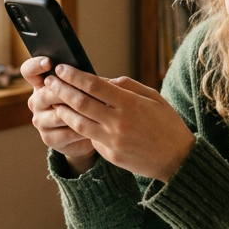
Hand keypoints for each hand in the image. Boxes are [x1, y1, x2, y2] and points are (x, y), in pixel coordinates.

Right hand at [20, 57, 95, 171]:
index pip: (29, 71)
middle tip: (83, 91)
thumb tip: (94, 76)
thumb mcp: (84, 88)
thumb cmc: (87, 103)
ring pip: (58, 115)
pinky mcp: (49, 139)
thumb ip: (82, 79)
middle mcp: (36, 102)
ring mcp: (40, 121)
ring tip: (96, 110)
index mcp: (41, 84)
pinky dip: (82, 129)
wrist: (88, 133)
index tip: (49, 62)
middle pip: (44, 94)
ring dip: (77, 112)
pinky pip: (66, 132)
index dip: (36, 65)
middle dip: (65, 92)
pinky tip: (96, 126)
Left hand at [43, 64, 195, 182]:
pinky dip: (80, 127)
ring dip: (63, 110)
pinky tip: (72, 118)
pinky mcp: (111, 156)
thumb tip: (101, 79)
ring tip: (55, 100)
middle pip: (80, 103)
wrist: (178, 160)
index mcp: (130, 104)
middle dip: (61, 89)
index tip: (61, 68)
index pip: (94, 85)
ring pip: (78, 123)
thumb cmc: (167, 124)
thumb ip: (126, 86)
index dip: (74, 75)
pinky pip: (91, 138)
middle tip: (49, 80)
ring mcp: (114, 141)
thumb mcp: (153, 97)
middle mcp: (119, 123)